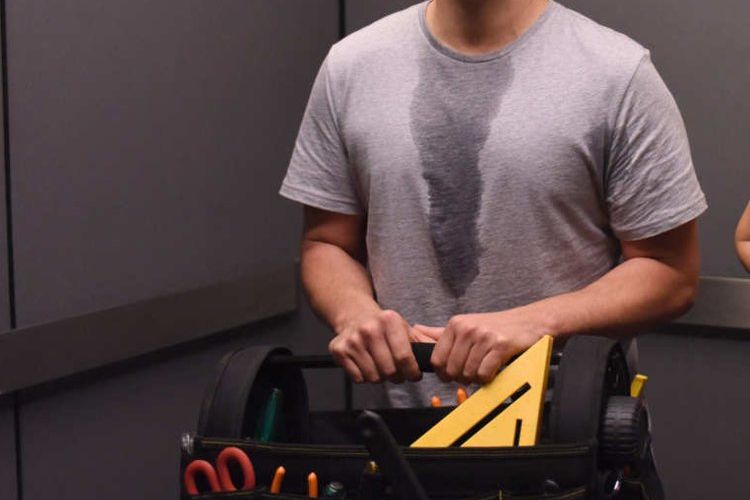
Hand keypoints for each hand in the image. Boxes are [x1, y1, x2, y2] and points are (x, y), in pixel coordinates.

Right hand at [329, 309, 434, 383]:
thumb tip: (442, 355)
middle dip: (397, 376)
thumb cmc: (383, 327)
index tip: (414, 375)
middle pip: (389, 371)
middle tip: (397, 372)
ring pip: (374, 377)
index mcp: (389, 320)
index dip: (412, 372)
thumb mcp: (404, 328)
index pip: (404, 357)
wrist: (354, 315)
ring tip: (381, 366)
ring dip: (380, 377)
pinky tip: (366, 365)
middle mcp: (370, 328)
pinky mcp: (339, 350)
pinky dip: (364, 377)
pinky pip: (358, 378)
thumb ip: (424, 342)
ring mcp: (353, 339)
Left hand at [424, 309, 550, 384]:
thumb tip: (416, 330)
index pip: (437, 359)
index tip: (452, 375)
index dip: (444, 373)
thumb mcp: (465, 325)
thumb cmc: (496, 327)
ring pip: (468, 374)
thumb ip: (439, 332)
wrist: (529, 322)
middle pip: (452, 369)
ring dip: (476, 378)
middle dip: (461, 378)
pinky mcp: (499, 346)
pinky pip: (484, 374)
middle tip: (471, 373)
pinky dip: (488, 378)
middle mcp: (467, 328)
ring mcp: (483, 336)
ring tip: (484, 369)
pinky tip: (494, 370)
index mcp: (455, 324)